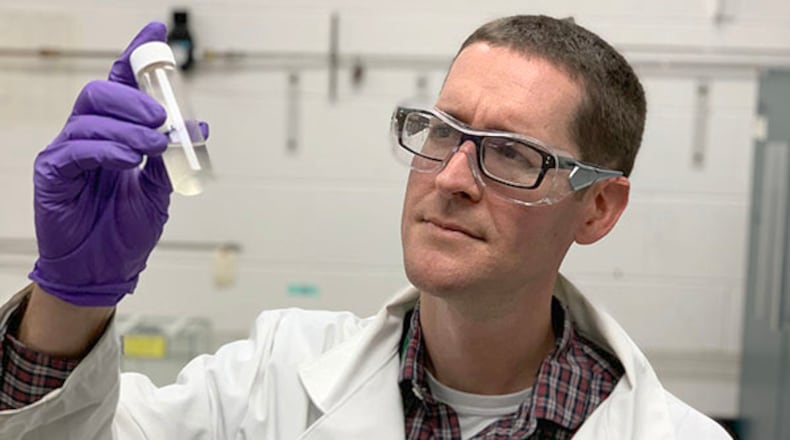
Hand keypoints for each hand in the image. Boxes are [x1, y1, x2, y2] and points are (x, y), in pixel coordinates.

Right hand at [28, 22, 184, 306]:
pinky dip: (106, 149)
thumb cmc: (127, 229)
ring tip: (154, 145)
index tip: (155, 35)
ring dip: (129, 127)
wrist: (107, 269)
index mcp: (115, 134)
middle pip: (100, 92)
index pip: (120, 86)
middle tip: (163, 118)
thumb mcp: (159, 190)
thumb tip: (196, 125)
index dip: (135, 58)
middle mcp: (88, 136)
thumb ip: (170, 157)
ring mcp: (67, 153)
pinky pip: (75, 149)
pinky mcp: (53, 174)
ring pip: (90, 116)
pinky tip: (128, 159)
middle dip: (135, 98)